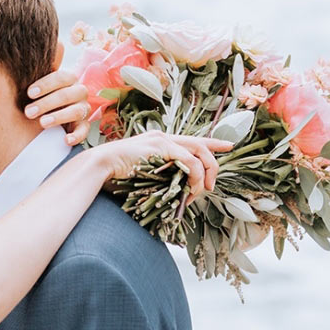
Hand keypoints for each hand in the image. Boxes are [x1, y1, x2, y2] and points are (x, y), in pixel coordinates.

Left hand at [26, 42, 90, 145]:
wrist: (47, 115)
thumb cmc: (42, 96)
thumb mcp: (39, 83)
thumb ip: (43, 66)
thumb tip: (57, 42)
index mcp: (69, 79)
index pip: (61, 77)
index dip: (45, 84)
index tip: (29, 93)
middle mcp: (79, 92)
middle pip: (67, 94)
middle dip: (46, 103)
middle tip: (28, 112)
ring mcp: (83, 109)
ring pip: (76, 111)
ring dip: (58, 117)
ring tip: (42, 123)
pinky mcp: (84, 126)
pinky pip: (84, 131)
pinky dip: (76, 136)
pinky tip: (65, 140)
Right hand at [93, 132, 231, 203]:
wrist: (100, 165)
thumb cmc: (117, 173)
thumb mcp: (144, 174)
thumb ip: (159, 177)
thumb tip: (172, 191)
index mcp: (161, 142)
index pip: (192, 140)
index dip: (213, 143)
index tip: (229, 146)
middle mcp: (164, 137)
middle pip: (201, 145)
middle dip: (213, 165)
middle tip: (211, 185)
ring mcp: (163, 140)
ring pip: (199, 152)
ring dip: (204, 174)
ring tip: (200, 191)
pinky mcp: (160, 148)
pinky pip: (188, 160)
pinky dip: (194, 175)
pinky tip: (190, 187)